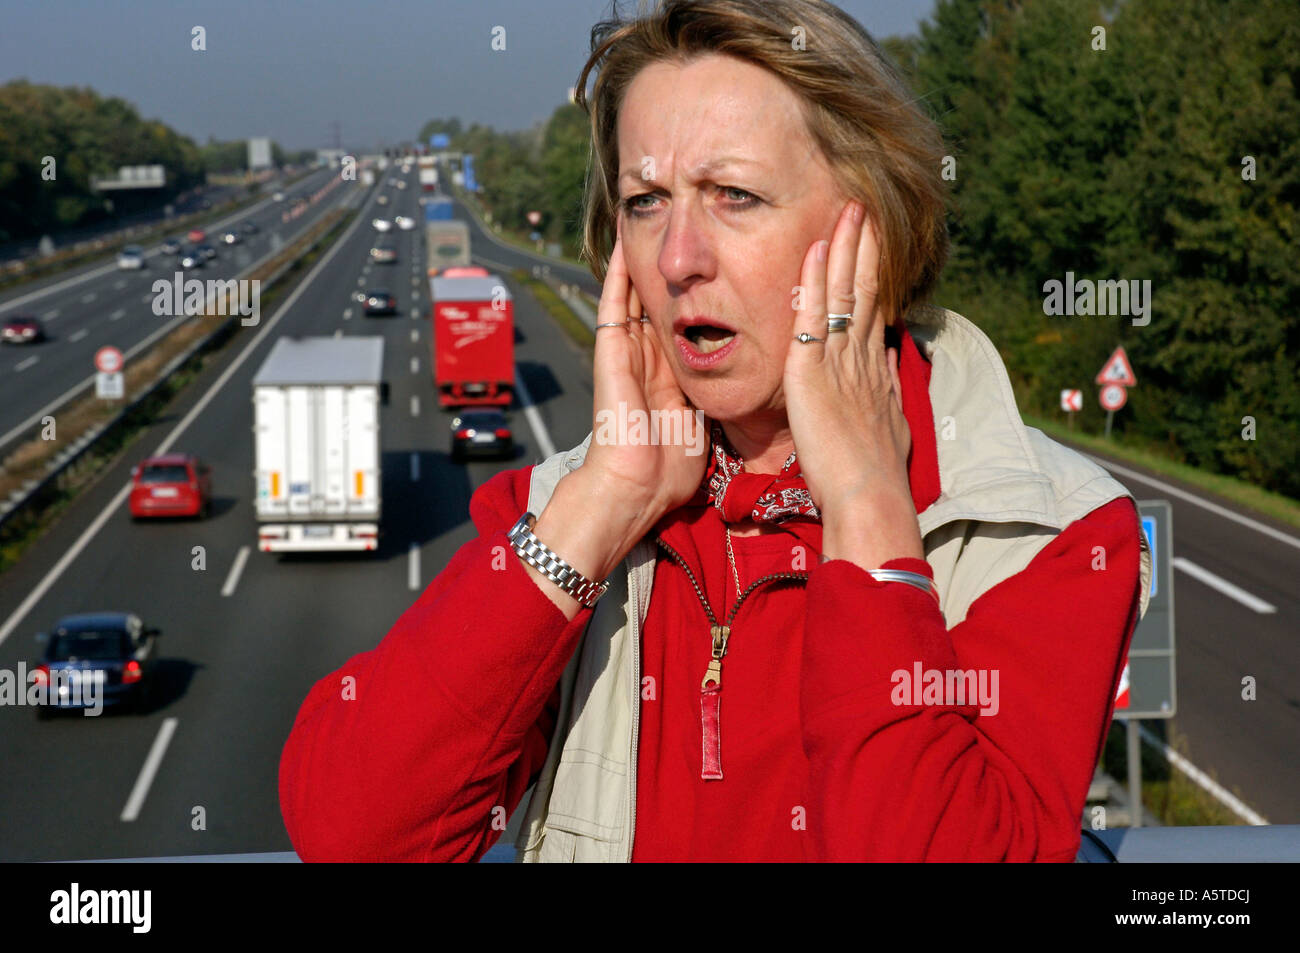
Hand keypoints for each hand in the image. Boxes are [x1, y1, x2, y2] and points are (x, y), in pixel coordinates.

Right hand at [529, 217, 705, 611]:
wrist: (635, 488)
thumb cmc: (668, 472)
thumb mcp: (703, 428)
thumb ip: (715, 407)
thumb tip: (749, 398)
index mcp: (669, 377)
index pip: (682, 328)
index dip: (695, 300)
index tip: (716, 269)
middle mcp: (647, 360)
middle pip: (658, 304)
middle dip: (670, 272)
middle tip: (680, 232)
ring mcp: (627, 354)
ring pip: (636, 296)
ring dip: (643, 262)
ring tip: (649, 224)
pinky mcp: (610, 353)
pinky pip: (615, 304)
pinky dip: (617, 274)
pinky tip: (625, 243)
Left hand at [782, 200, 922, 562]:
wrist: (868, 496)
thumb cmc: (873, 477)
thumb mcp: (885, 426)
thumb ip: (883, 391)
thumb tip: (887, 360)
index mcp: (873, 373)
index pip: (871, 313)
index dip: (872, 276)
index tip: (874, 245)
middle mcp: (862, 359)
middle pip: (864, 292)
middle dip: (864, 249)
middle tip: (865, 210)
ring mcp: (840, 362)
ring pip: (843, 294)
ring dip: (845, 249)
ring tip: (849, 211)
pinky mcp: (814, 371)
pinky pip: (812, 316)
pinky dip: (815, 280)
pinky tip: (816, 248)